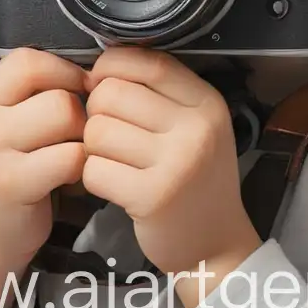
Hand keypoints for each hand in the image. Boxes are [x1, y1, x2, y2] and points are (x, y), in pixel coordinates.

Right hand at [0, 47, 88, 272]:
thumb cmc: (17, 162)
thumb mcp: (14, 117)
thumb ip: (41, 86)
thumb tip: (98, 65)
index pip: (30, 60)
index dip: (65, 71)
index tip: (78, 90)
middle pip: (58, 94)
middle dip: (80, 113)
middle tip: (73, 135)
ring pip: (67, 118)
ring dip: (82, 138)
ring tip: (71, 152)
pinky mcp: (11, 183)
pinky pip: (71, 157)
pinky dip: (80, 166)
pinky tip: (69, 176)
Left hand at [82, 47, 261, 304]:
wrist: (215, 244)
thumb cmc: (194, 176)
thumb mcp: (194, 125)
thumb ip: (158, 92)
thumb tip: (101, 65)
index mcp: (207, 102)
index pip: (150, 63)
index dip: (113, 64)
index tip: (99, 78)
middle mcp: (196, 129)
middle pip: (113, 93)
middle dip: (96, 109)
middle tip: (107, 130)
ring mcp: (177, 164)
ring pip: (98, 131)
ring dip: (93, 146)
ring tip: (112, 158)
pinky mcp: (152, 197)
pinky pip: (94, 169)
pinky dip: (93, 175)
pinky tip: (112, 183)